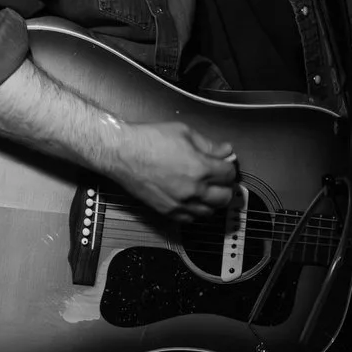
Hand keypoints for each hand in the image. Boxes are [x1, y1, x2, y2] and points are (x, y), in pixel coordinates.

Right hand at [113, 120, 238, 221]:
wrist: (122, 153)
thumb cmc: (149, 139)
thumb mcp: (184, 132)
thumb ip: (208, 144)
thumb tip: (225, 150)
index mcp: (200, 168)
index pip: (229, 174)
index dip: (229, 166)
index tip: (225, 163)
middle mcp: (193, 190)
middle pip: (224, 197)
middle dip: (226, 186)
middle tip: (220, 178)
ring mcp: (180, 203)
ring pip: (209, 212)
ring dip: (213, 201)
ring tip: (208, 190)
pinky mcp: (166, 211)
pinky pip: (190, 219)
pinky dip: (196, 212)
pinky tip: (192, 200)